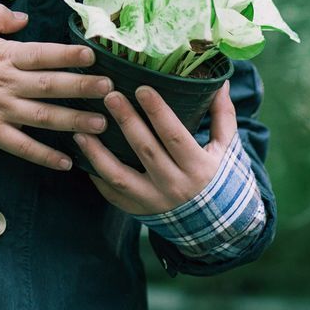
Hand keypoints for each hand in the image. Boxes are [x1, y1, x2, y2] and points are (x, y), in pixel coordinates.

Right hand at [0, 4, 114, 172]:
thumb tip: (24, 18)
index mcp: (2, 56)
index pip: (42, 55)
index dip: (68, 56)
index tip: (92, 57)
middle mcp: (6, 85)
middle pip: (50, 86)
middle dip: (82, 88)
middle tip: (110, 91)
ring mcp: (0, 112)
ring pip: (43, 118)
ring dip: (73, 122)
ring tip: (100, 124)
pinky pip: (22, 147)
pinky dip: (44, 156)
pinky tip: (66, 163)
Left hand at [72, 81, 236, 214]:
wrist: (218, 228)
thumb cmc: (220, 179)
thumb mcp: (227, 149)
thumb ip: (222, 115)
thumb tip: (221, 81)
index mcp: (197, 167)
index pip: (174, 135)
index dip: (158, 111)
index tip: (142, 87)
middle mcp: (174, 186)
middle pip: (145, 149)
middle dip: (126, 121)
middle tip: (109, 95)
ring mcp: (153, 201)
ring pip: (120, 176)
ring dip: (98, 152)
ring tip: (81, 129)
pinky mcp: (138, 211)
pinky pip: (112, 193)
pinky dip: (96, 175)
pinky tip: (82, 155)